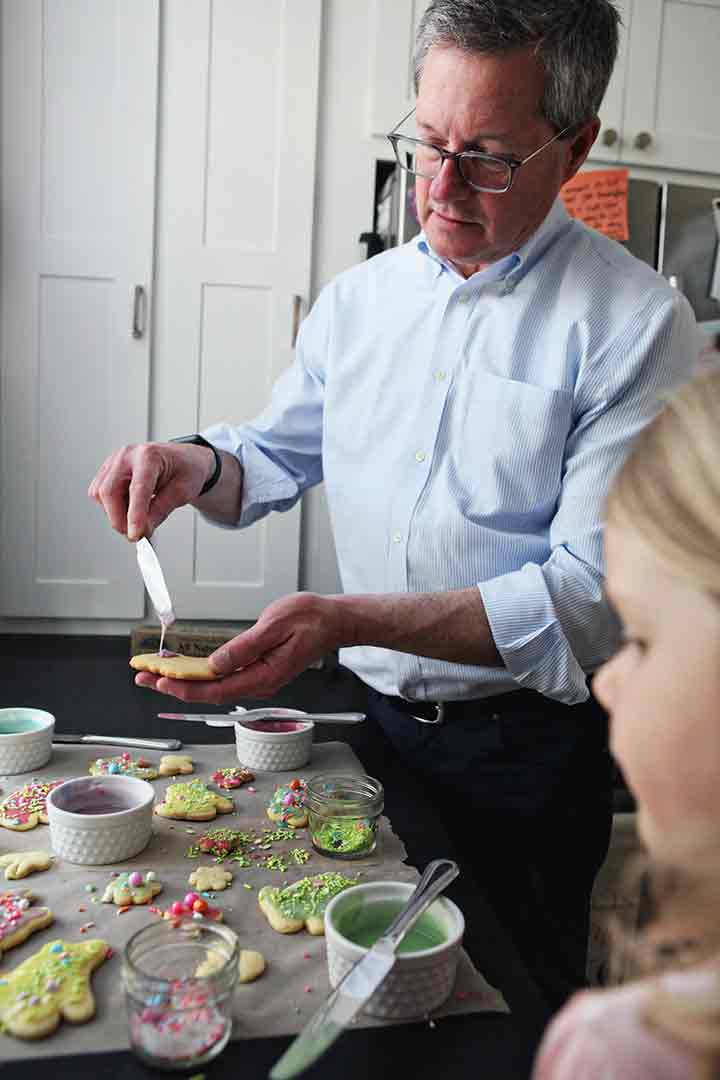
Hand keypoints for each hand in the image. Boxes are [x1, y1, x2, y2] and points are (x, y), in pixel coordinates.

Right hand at [88, 441, 216, 540]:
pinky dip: (112, 507)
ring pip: (100, 495)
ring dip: (116, 514)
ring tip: (139, 515)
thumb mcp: (183, 491)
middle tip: (137, 535)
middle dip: (120, 520)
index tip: (135, 535)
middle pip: (109, 491)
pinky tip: (129, 507)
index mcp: (149, 456)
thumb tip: (143, 530)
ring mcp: (114, 462)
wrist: (182, 459)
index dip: (134, 514)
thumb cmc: (185, 470)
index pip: (137, 488)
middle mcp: (127, 455)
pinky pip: (99, 494)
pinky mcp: (107, 471)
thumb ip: (161, 510)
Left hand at [133, 592, 346, 703]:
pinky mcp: (258, 668)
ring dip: (184, 679)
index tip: (158, 681)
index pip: (215, 689)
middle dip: (174, 685)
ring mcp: (258, 676)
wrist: (334, 620)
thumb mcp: (275, 626)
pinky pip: (224, 676)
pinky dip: (200, 672)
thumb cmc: (310, 619)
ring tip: (155, 673)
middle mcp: (259, 681)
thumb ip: (244, 647)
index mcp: (263, 675)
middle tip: (143, 678)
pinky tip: (184, 666)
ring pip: (214, 685)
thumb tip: (215, 664)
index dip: (183, 687)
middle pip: (209, 691)